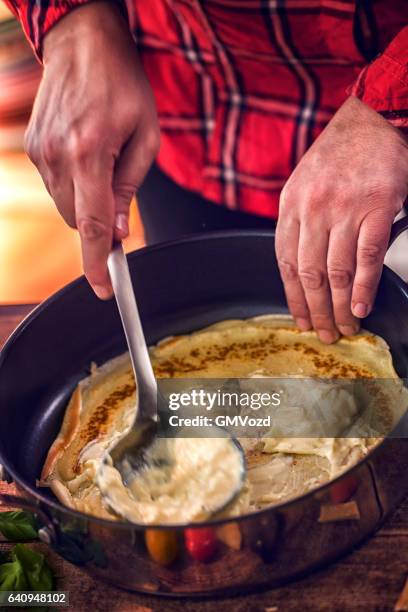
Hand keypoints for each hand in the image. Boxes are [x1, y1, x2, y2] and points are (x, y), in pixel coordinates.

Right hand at [25, 2, 159, 298]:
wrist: (81, 44)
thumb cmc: (122, 84)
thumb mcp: (144, 135)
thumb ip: (129, 187)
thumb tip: (119, 231)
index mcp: (91, 152)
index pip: (93, 224)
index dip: (98, 262)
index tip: (103, 289)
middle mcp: (58, 156)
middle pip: (77, 220)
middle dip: (99, 222)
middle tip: (117, 194)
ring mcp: (40, 152)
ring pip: (65, 207)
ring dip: (86, 201)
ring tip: (102, 160)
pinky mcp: (33, 148)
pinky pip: (56, 186)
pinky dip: (73, 185)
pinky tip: (86, 153)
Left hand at [275, 96, 407, 342]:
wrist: (371, 121)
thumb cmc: (338, 155)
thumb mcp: (302, 186)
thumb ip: (297, 223)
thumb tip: (298, 268)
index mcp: (290, 206)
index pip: (285, 264)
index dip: (293, 298)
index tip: (299, 319)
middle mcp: (313, 209)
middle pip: (310, 274)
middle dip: (316, 310)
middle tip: (323, 332)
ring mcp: (345, 209)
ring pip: (338, 271)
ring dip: (341, 306)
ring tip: (345, 325)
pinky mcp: (378, 207)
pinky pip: (367, 257)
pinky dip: (365, 286)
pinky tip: (362, 305)